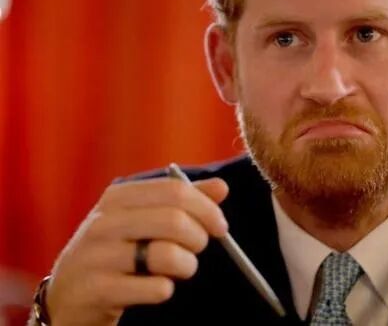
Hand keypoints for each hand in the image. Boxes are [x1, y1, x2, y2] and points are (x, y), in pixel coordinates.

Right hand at [45, 176, 228, 325]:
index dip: (206, 208)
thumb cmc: (116, 252)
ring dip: (186, 265)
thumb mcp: (142, 219)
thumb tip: (221, 187)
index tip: (220, 226)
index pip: (175, 190)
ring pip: (166, 254)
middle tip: (198, 249)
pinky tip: (158, 288)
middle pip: (174, 220)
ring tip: (181, 269)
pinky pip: (154, 288)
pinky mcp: (97, 290)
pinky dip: (165, 289)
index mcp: (118, 197)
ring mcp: (97, 256)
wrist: (68, 296)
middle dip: (198, 237)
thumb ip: (181, 201)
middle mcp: (104, 222)